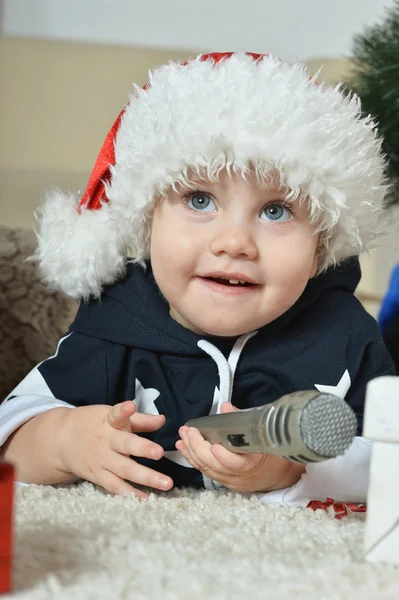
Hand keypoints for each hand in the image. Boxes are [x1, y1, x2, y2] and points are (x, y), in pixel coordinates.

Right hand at [58, 401, 172, 499]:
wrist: (61, 440)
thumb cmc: (94, 424)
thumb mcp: (112, 416)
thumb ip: (139, 420)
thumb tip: (163, 420)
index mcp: (109, 422)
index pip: (116, 415)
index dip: (123, 411)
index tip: (129, 406)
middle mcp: (106, 441)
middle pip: (125, 445)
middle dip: (142, 448)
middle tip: (159, 452)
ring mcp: (101, 460)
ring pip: (124, 470)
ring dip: (146, 477)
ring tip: (166, 484)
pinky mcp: (98, 476)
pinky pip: (115, 486)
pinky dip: (130, 494)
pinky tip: (147, 499)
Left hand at [176, 402, 304, 492]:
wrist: (279, 475)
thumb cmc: (271, 449)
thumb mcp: (263, 434)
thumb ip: (243, 420)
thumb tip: (225, 407)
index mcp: (255, 462)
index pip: (237, 464)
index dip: (224, 457)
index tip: (214, 445)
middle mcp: (241, 476)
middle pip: (215, 466)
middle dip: (198, 448)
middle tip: (187, 431)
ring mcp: (231, 481)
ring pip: (207, 469)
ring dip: (191, 452)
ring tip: (182, 437)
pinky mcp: (224, 483)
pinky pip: (206, 471)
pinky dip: (193, 459)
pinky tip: (184, 448)